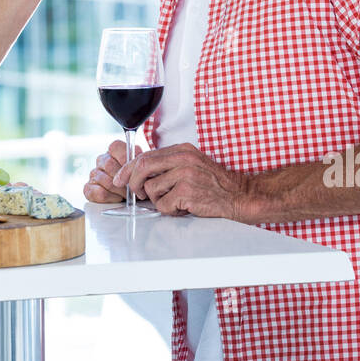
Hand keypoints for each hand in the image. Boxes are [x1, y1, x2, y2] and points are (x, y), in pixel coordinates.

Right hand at [83, 138, 140, 204]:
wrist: (135, 192)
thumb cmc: (138, 178)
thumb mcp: (143, 166)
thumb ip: (139, 159)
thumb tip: (138, 159)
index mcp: (114, 150)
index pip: (115, 147)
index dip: (125, 159)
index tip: (135, 169)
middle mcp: (102, 160)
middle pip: (110, 165)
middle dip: (125, 179)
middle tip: (135, 186)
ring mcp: (94, 174)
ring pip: (106, 181)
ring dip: (121, 190)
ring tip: (129, 194)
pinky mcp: (89, 188)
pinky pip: (99, 192)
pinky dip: (111, 197)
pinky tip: (118, 197)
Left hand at [111, 142, 252, 218]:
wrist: (239, 196)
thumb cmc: (214, 184)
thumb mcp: (192, 165)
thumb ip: (169, 165)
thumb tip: (140, 174)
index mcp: (182, 150)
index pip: (146, 155)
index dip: (129, 168)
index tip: (120, 179)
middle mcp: (183, 159)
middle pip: (143, 167)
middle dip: (133, 183)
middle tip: (137, 194)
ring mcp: (185, 174)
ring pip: (151, 189)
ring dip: (159, 201)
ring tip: (175, 201)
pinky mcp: (187, 192)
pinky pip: (163, 205)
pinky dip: (170, 210)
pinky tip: (184, 207)